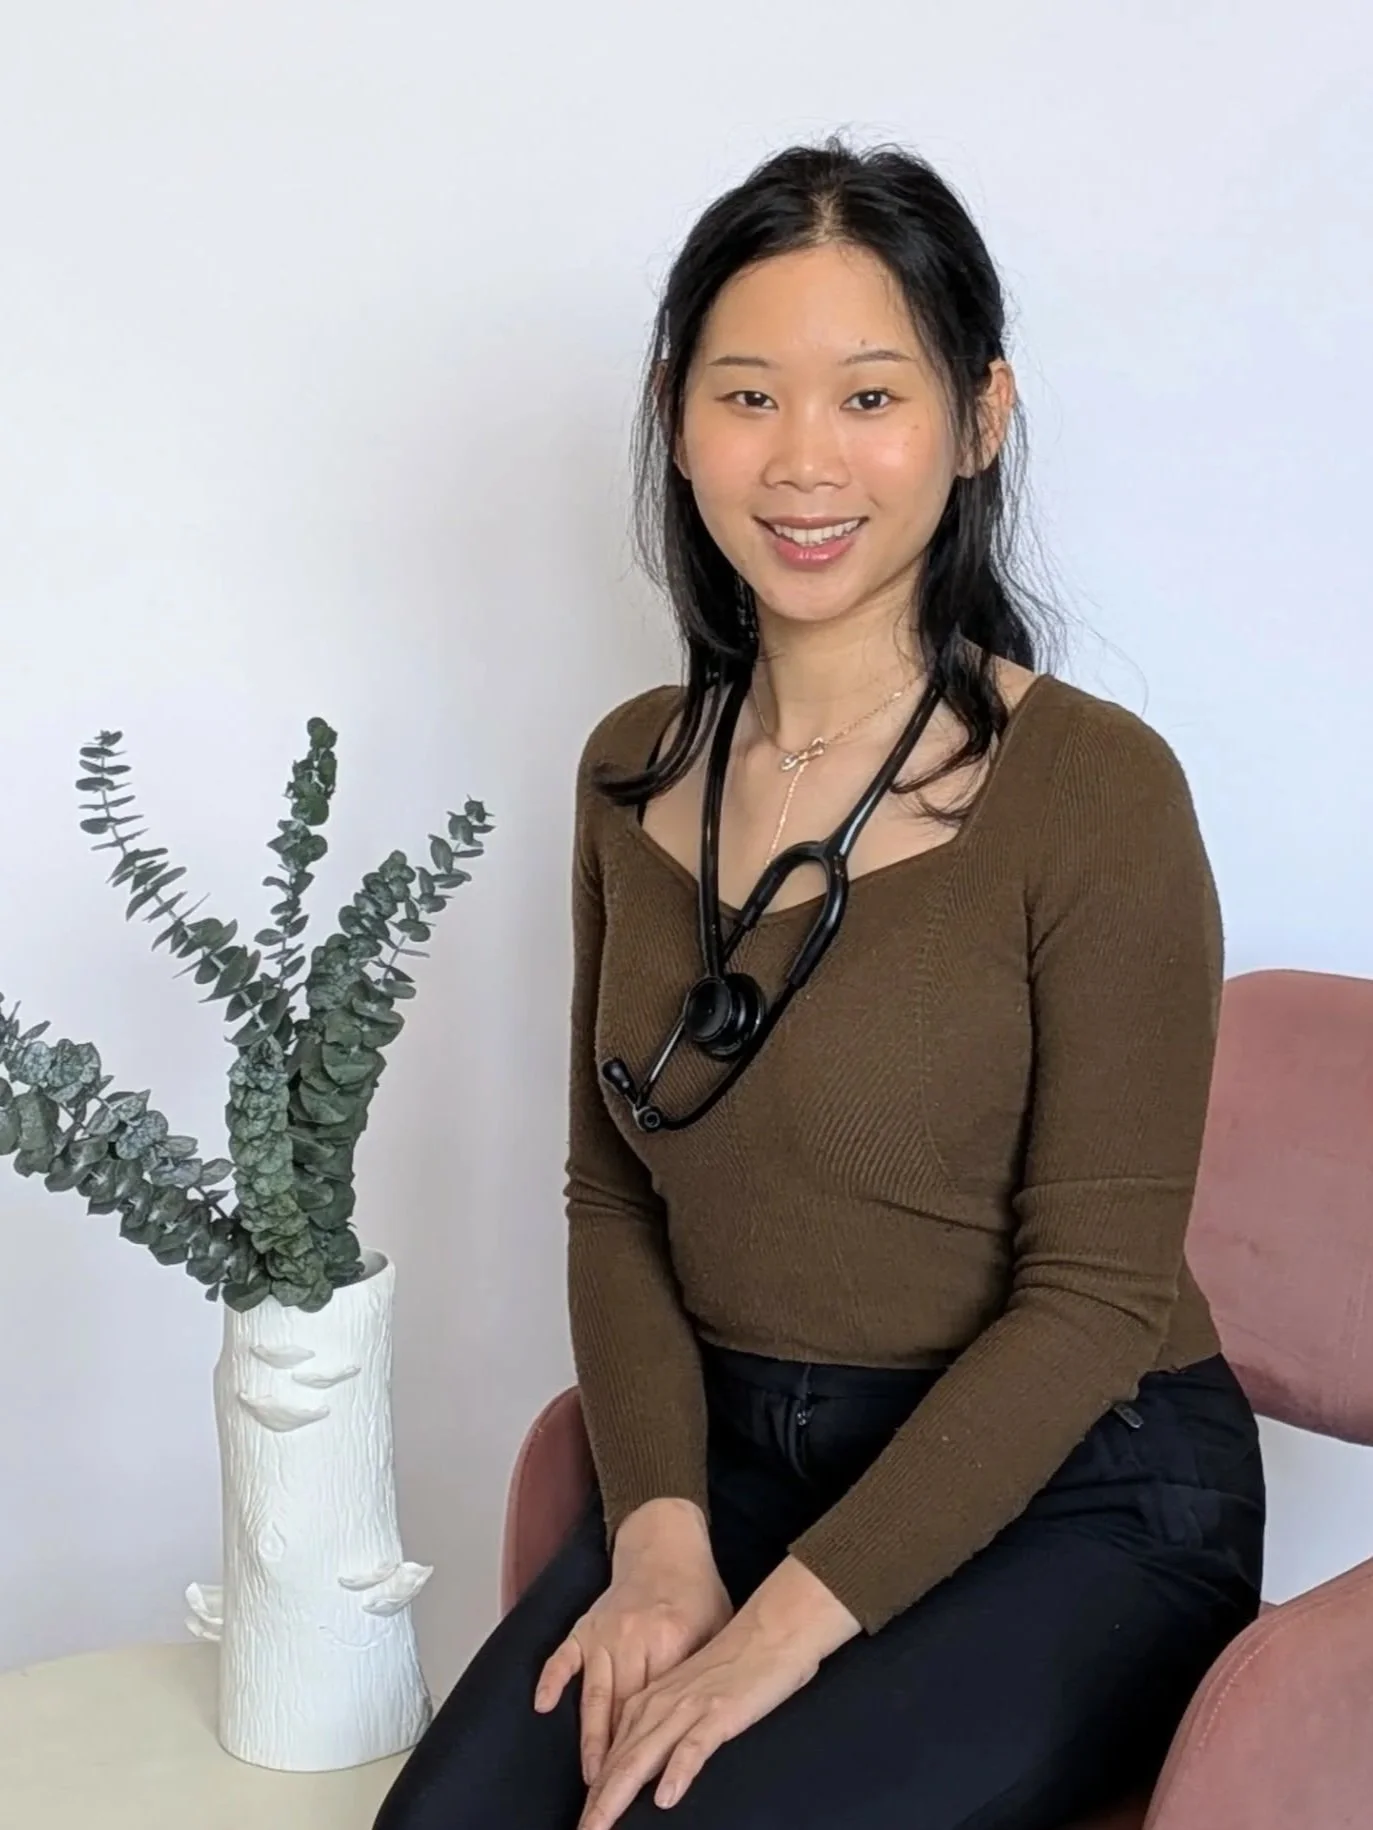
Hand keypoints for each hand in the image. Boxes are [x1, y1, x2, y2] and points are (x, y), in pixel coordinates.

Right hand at [533, 1499, 733, 1787]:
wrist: (666, 1543)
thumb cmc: (698, 1593)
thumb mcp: (717, 1630)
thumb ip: (705, 1675)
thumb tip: (704, 1726)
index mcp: (669, 1641)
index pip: (658, 1707)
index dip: (653, 1748)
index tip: (650, 1784)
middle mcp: (632, 1638)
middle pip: (623, 1710)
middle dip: (620, 1759)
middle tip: (615, 1797)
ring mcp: (605, 1632)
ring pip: (595, 1696)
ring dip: (591, 1739)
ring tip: (592, 1780)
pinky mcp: (585, 1625)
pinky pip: (563, 1656)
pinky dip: (552, 1680)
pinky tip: (543, 1706)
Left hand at [575, 1554, 859, 1829]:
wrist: (771, 1629)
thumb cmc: (735, 1665)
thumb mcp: (689, 1693)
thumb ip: (667, 1724)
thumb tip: (651, 1769)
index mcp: (650, 1699)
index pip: (614, 1754)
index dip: (596, 1791)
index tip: (584, 1820)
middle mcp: (661, 1703)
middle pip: (620, 1761)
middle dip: (597, 1802)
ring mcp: (688, 1707)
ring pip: (644, 1757)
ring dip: (619, 1795)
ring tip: (600, 1826)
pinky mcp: (719, 1711)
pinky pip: (693, 1746)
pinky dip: (677, 1772)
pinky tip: (665, 1798)